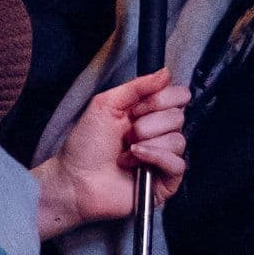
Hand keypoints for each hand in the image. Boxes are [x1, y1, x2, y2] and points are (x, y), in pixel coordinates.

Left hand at [34, 69, 189, 239]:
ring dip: (149, 142)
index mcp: (148, 114)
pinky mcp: (165, 181)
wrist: (74, 179)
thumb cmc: (84, 146)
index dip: (161, 99)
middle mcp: (158, 134)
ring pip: (178, 140)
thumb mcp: (106, 104)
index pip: (178, 97)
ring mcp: (163, 158)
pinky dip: (156, 157)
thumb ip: (137, 86)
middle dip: (149, 123)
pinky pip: (178, 164)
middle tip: (128, 132)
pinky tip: (136, 159)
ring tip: (127, 150)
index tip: (137, 108)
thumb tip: (165, 73)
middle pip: (178, 117)